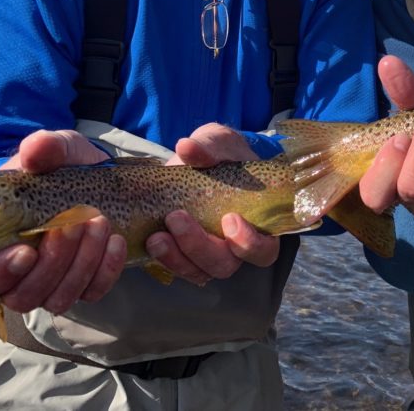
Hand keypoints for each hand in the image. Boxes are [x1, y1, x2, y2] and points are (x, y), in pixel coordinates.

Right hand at [0, 129, 126, 314]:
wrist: (100, 176)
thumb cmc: (62, 167)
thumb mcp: (56, 150)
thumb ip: (44, 148)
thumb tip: (34, 149)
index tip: (26, 251)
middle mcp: (15, 274)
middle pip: (20, 295)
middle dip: (51, 263)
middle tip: (73, 225)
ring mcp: (49, 284)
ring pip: (57, 299)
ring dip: (81, 264)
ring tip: (99, 223)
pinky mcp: (82, 285)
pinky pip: (91, 293)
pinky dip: (106, 270)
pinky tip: (116, 241)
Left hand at [145, 124, 280, 284]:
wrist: (200, 160)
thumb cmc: (222, 154)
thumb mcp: (219, 142)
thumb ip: (208, 146)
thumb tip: (186, 147)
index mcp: (258, 223)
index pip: (263, 249)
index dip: (249, 243)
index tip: (230, 219)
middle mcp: (235, 247)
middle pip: (224, 265)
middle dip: (198, 246)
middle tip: (176, 218)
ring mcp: (208, 254)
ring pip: (198, 271)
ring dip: (175, 258)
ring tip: (156, 237)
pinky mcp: (183, 253)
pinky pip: (175, 267)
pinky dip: (162, 257)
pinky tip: (149, 240)